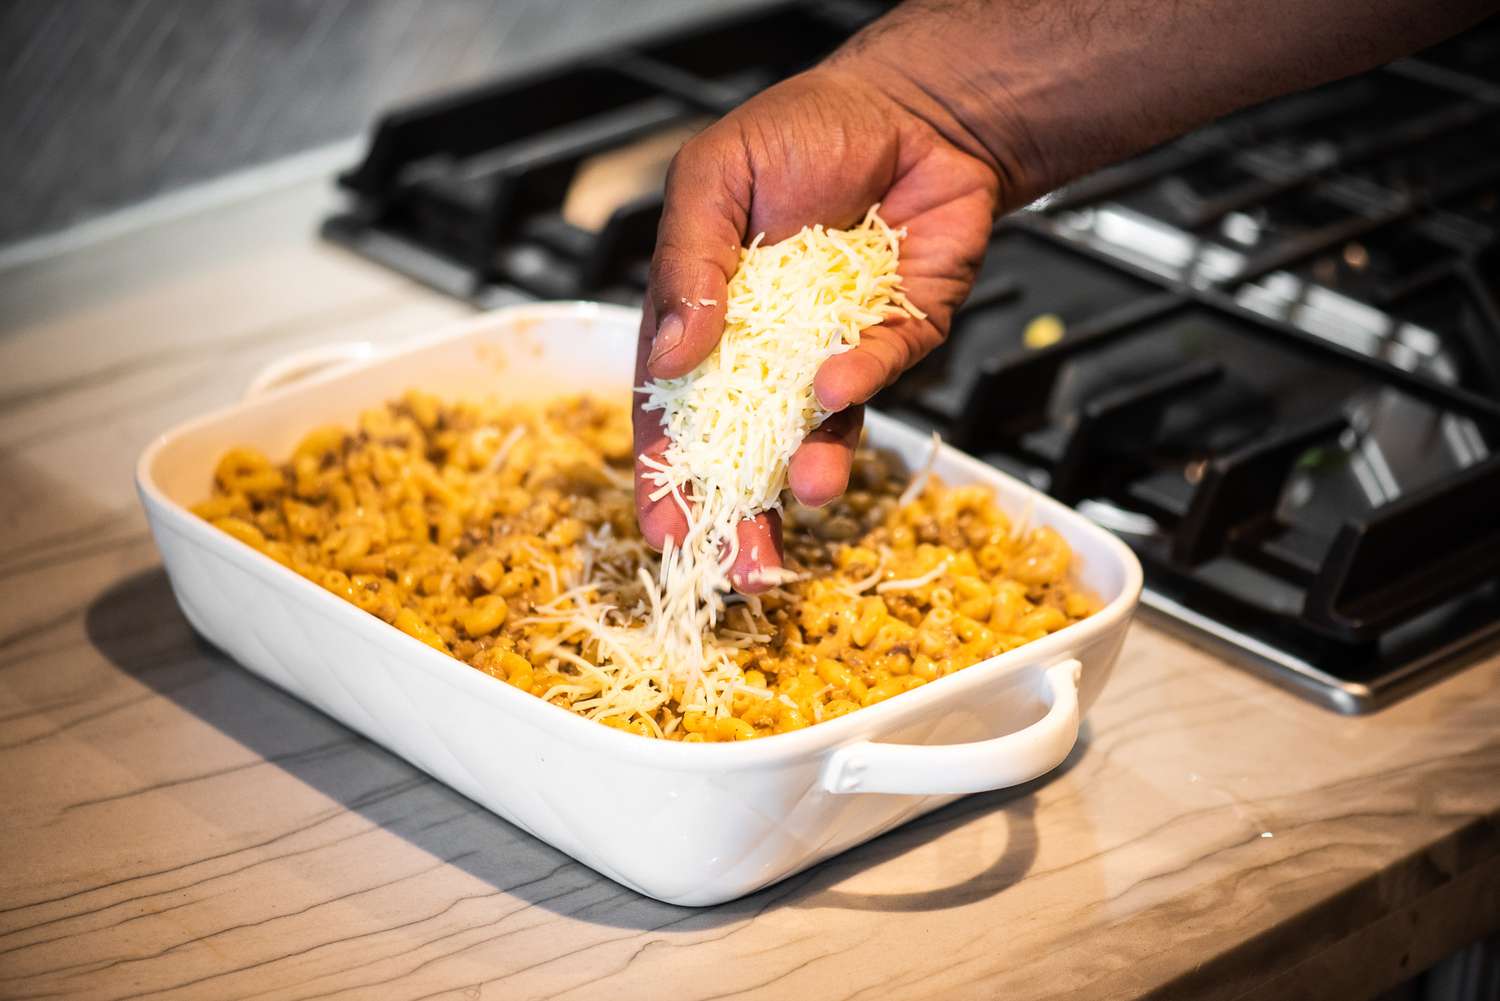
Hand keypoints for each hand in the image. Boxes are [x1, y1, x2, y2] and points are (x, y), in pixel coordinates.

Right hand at [633, 62, 1005, 590]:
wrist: (913, 110)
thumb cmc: (801, 131)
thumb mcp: (715, 178)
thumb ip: (689, 263)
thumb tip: (674, 355)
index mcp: (706, 315)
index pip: (673, 406)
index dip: (665, 470)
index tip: (663, 530)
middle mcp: (768, 348)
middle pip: (744, 445)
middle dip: (738, 510)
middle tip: (736, 566)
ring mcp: (832, 350)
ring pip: (816, 431)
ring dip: (807, 471)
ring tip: (801, 494)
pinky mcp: (897, 341)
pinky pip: (877, 375)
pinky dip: (857, 383)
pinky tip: (836, 386)